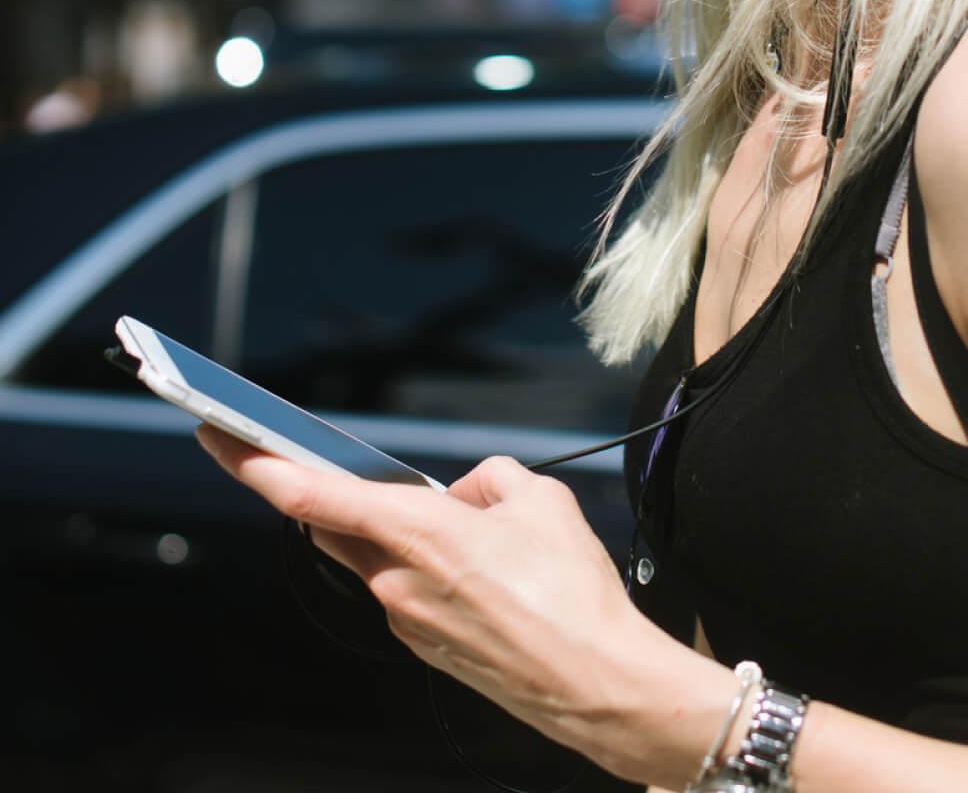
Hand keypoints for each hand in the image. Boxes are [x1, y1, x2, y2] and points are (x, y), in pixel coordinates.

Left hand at [195, 427, 660, 772]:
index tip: (220, 439)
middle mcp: (397, 579)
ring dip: (398, 529)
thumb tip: (464, 495)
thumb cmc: (571, 592)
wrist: (594, 682)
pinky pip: (409, 587)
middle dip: (310, 491)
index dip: (259, 466)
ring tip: (466, 524)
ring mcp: (407, 619)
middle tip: (291, 456)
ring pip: (379, 556)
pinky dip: (427, 564)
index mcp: (418, 532)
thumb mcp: (540, 499)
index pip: (313, 495)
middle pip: (334, 525)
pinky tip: (480, 565)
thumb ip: (490, 479)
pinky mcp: (426, 646)